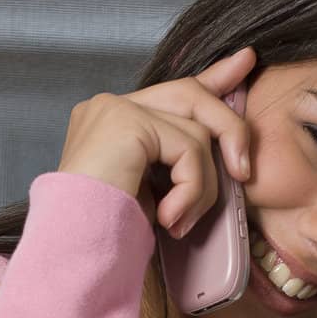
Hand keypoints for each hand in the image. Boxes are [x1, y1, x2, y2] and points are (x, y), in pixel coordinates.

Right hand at [56, 46, 256, 238]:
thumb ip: (175, 166)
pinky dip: (190, 189)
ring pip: (197, 129)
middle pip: (190, 93)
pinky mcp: (127, 122)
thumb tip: (225, 155)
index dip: (212, 78)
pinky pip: (188, 148)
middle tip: (244, 171)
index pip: (170, 91)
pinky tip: (168, 218)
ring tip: (181, 223)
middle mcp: (110, 106)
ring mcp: (116, 109)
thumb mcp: (150, 197)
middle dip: (230, 124)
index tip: (244, 63)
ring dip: (203, 186)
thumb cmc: (107, 239)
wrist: (72, 253)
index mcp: (112, 121)